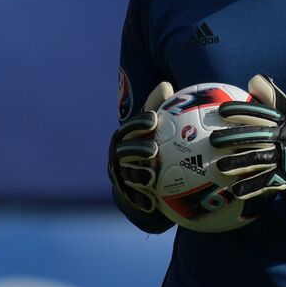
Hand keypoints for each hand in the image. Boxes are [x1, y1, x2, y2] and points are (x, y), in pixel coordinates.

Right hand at [108, 82, 172, 213]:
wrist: (144, 182)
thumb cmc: (152, 147)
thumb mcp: (155, 129)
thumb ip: (160, 109)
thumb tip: (166, 84)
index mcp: (126, 137)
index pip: (130, 128)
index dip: (139, 123)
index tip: (153, 119)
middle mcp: (119, 155)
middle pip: (124, 150)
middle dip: (136, 148)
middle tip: (153, 148)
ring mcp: (121, 175)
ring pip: (126, 174)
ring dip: (137, 174)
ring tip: (151, 174)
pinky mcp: (126, 194)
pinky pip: (132, 197)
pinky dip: (140, 199)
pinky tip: (151, 202)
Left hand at [209, 75, 285, 202]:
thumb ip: (272, 99)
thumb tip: (253, 80)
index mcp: (283, 121)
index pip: (261, 113)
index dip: (241, 111)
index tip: (222, 111)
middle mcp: (284, 137)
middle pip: (256, 136)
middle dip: (233, 137)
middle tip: (212, 140)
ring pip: (258, 159)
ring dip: (237, 163)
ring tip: (220, 166)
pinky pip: (266, 182)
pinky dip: (251, 186)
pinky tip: (236, 190)